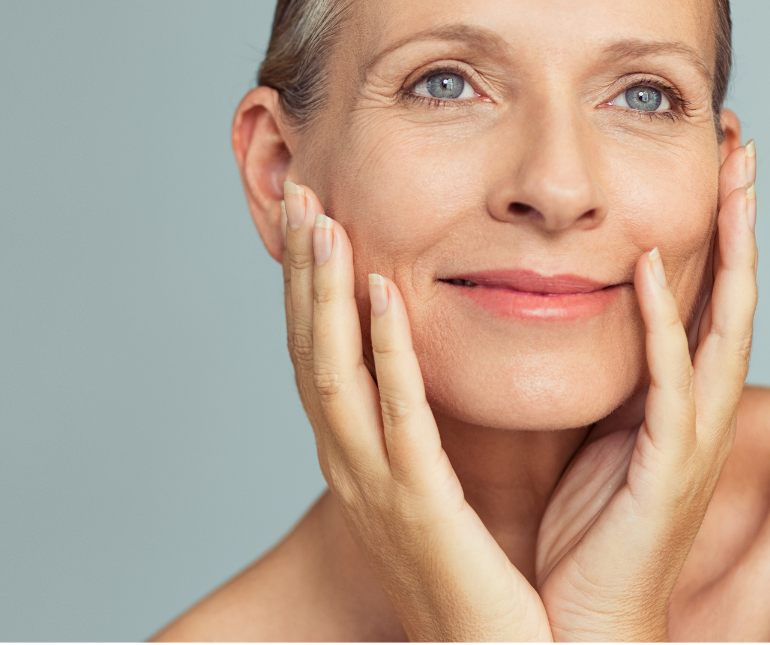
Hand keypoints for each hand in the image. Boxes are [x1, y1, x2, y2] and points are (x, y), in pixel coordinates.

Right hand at [280, 180, 550, 641]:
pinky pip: (399, 416)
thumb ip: (415, 426)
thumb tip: (415, 368)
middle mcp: (347, 464)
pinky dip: (385, 351)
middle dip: (301, 273)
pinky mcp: (419, 505)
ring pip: (334, 372)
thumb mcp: (426, 487)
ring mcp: (374, 485)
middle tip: (300, 195)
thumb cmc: (469, 574)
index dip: (305, 287)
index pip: (316, 355)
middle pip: (308, 351)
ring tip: (324, 223)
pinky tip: (381, 294)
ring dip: (324, 294)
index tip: (310, 220)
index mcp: (352, 456)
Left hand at [534, 140, 757, 639]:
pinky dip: (661, 325)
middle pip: (734, 295)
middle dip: (740, 218)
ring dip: (728, 250)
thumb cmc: (590, 533)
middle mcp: (699, 410)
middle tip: (741, 143)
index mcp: (679, 400)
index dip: (715, 229)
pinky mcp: (666, 466)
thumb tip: (580, 318)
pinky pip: (670, 384)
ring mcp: (692, 437)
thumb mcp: (600, 435)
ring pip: (723, 326)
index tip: (710, 162)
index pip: (705, 296)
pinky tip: (645, 271)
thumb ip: (606, 378)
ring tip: (729, 177)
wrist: (586, 619)